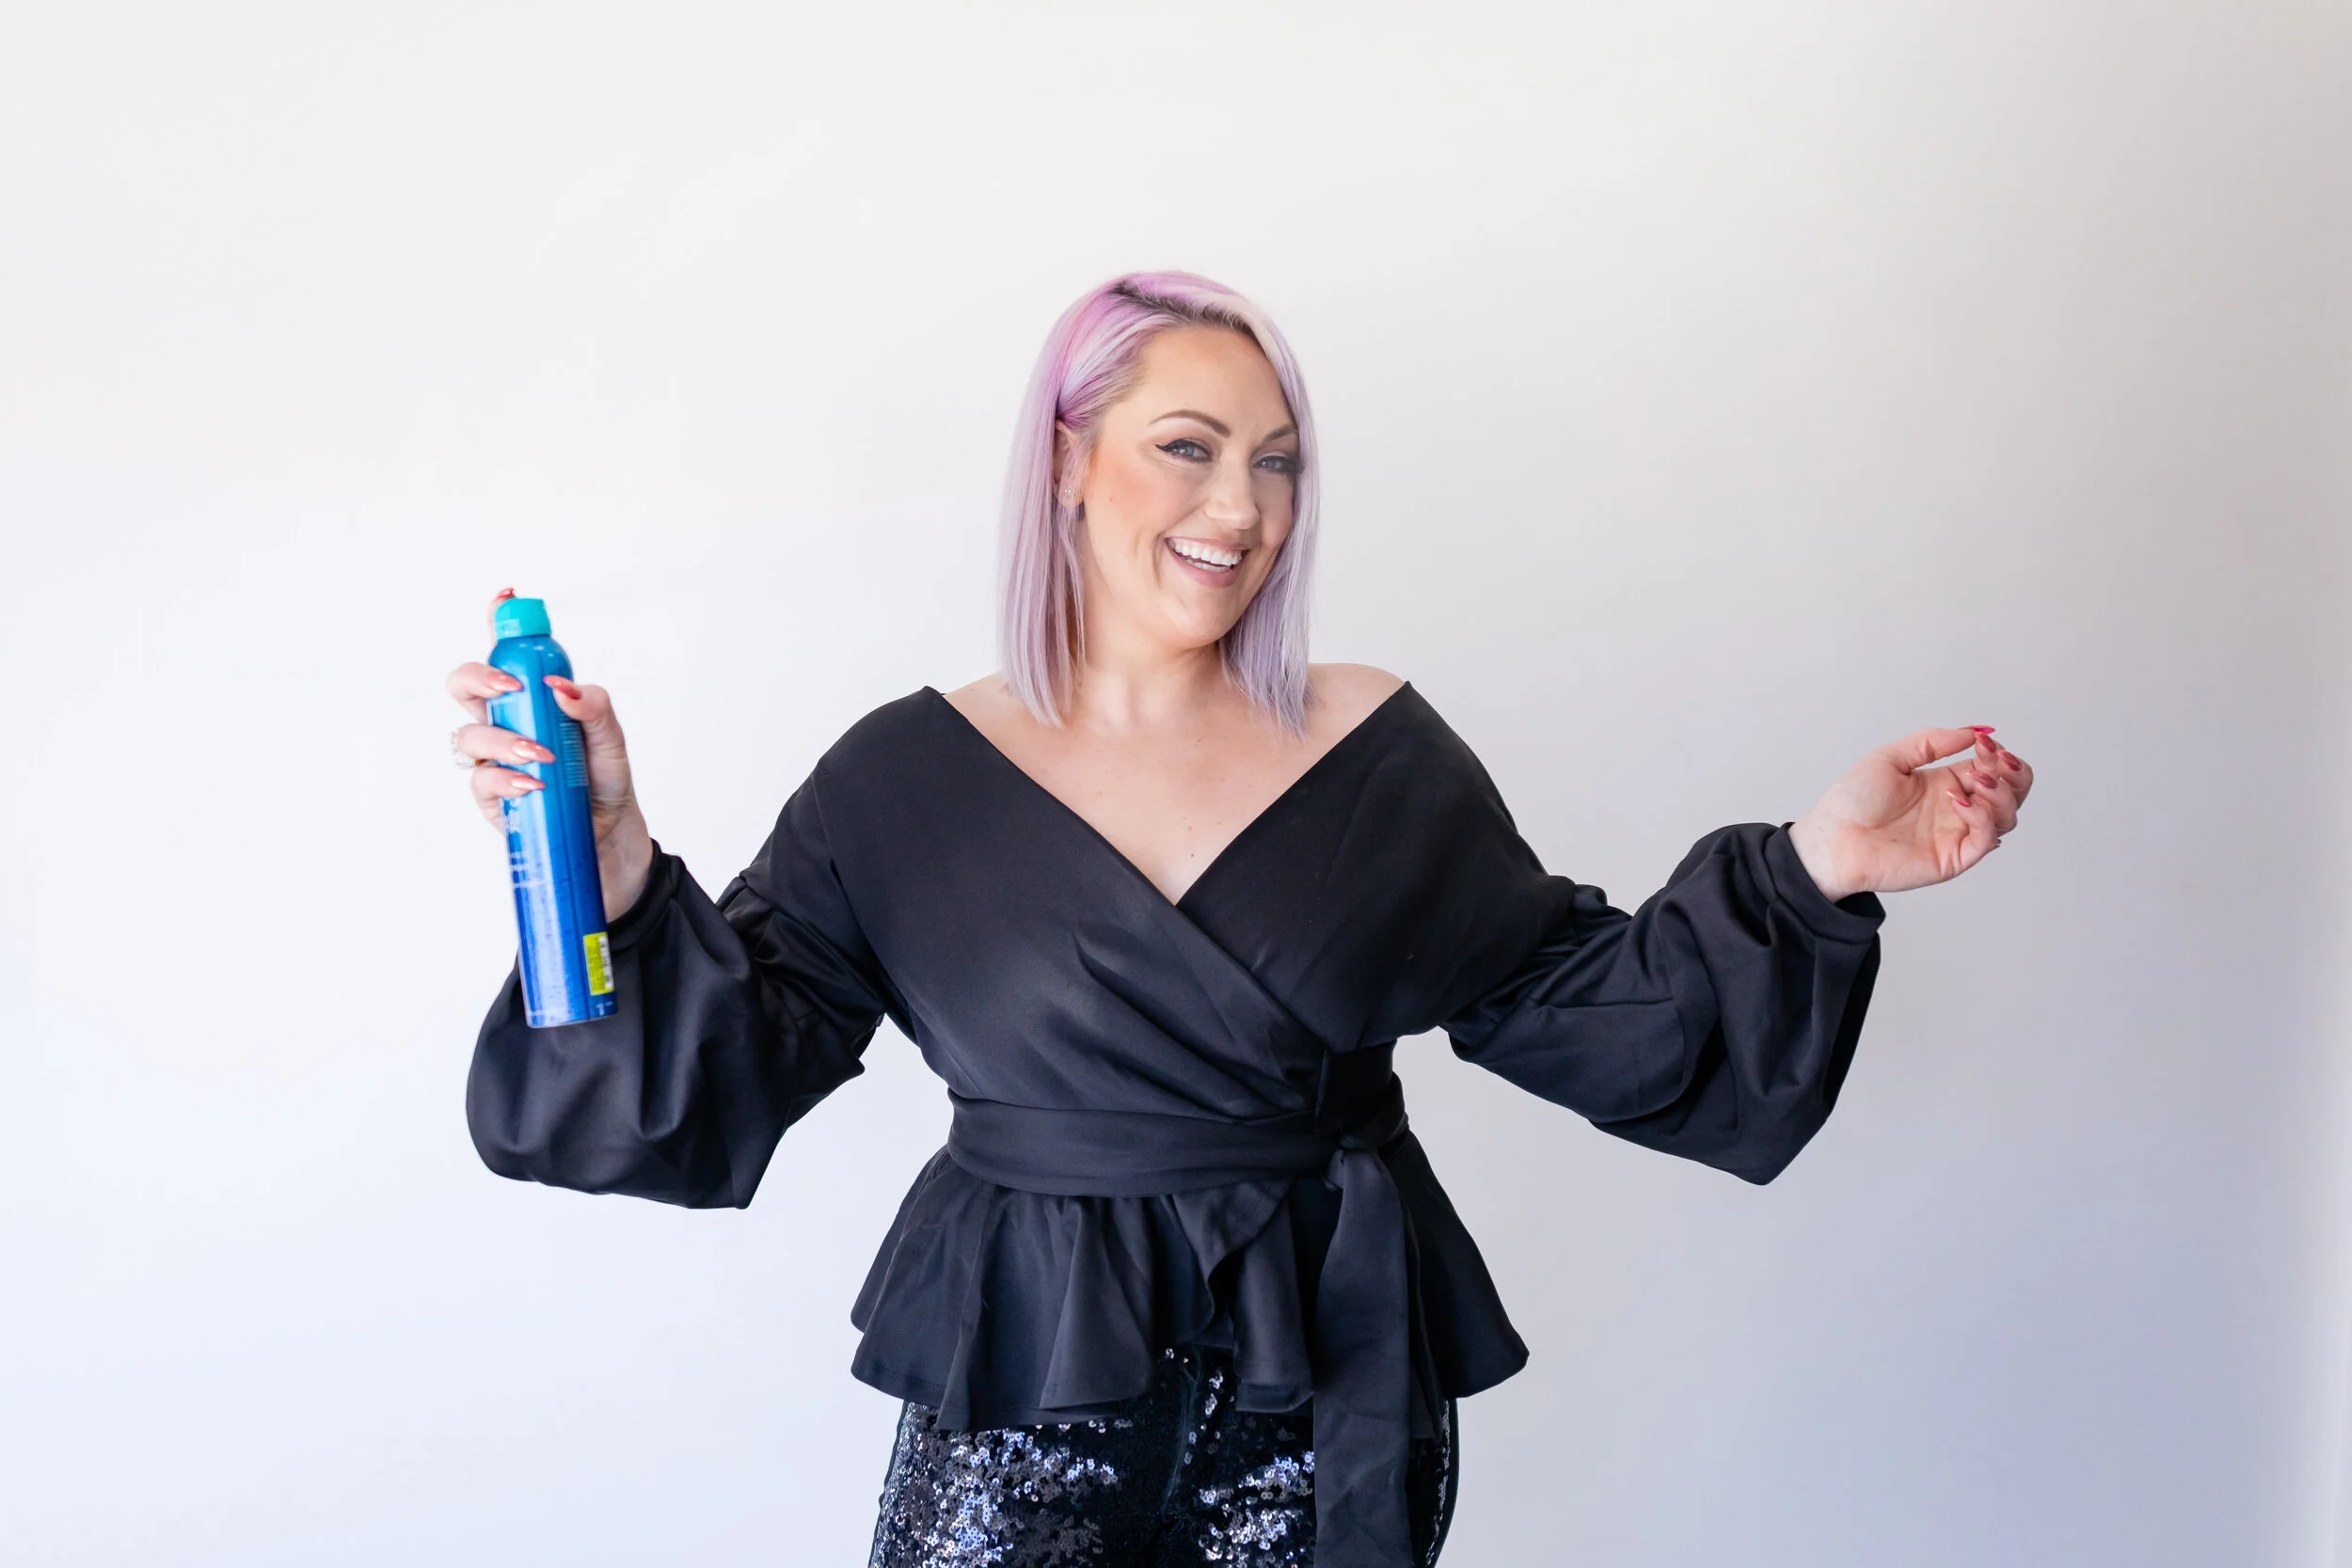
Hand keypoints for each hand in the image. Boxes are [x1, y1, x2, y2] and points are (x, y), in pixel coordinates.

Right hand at [445, 588, 655, 917]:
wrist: (611, 842)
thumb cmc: (604, 785)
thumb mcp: (612, 743)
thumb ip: (595, 709)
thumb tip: (563, 688)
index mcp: (532, 701)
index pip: (507, 655)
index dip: (497, 622)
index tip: (504, 600)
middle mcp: (504, 726)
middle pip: (463, 686)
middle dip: (477, 678)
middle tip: (511, 688)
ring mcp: (492, 763)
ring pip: (466, 736)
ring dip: (500, 740)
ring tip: (539, 754)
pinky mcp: (491, 800)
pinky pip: (479, 782)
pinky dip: (504, 779)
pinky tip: (532, 783)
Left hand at [1785, 726, 2031, 901]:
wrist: (1832, 839)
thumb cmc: (1852, 801)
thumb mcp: (1891, 757)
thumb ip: (1932, 742)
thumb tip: (1975, 732)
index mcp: (1946, 782)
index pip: (1993, 768)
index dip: (1999, 755)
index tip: (1986, 743)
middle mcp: (1957, 808)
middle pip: (2011, 793)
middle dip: (2013, 774)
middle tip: (1993, 761)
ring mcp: (1957, 834)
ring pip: (2007, 816)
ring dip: (2000, 793)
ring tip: (1975, 781)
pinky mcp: (1953, 858)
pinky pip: (1985, 839)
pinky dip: (1982, 817)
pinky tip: (1958, 801)